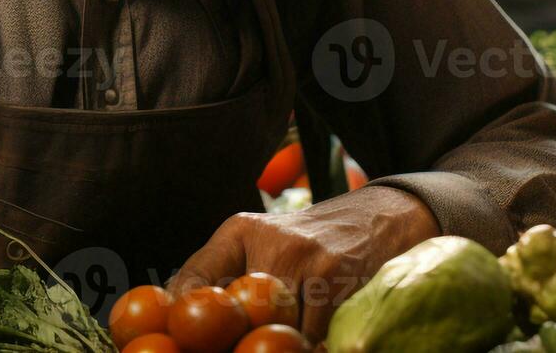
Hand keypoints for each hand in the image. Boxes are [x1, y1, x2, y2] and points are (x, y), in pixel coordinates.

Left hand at [170, 186, 439, 340]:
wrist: (382, 216)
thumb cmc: (314, 240)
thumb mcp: (263, 241)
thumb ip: (219, 273)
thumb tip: (174, 312)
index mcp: (238, 232)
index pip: (190, 282)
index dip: (178, 320)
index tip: (175, 348)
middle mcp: (265, 242)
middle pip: (233, 317)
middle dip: (234, 345)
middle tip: (237, 352)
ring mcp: (300, 258)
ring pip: (274, 332)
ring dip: (276, 349)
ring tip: (276, 352)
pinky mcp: (333, 276)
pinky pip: (310, 336)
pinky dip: (307, 348)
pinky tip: (306, 349)